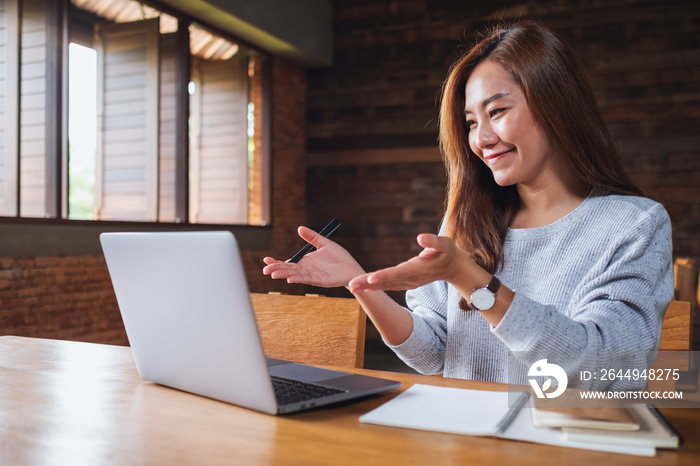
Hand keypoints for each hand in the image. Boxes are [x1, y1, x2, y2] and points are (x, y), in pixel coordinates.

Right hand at [262, 226, 364, 287]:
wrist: (352, 267)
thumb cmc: (339, 257)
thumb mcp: (324, 243)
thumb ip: (312, 237)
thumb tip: (299, 228)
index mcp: (305, 262)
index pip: (288, 263)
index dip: (276, 262)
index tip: (266, 259)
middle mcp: (307, 270)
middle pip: (288, 270)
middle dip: (277, 269)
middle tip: (265, 269)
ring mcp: (313, 276)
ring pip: (296, 275)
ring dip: (285, 275)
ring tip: (274, 274)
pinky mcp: (321, 281)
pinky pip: (308, 280)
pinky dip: (299, 279)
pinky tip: (290, 279)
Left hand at [348, 234, 463, 292]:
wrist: (452, 268)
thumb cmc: (448, 253)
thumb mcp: (444, 244)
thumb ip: (433, 241)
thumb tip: (420, 237)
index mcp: (418, 269)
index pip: (398, 273)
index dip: (384, 276)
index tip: (370, 278)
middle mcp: (410, 279)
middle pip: (386, 281)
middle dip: (368, 284)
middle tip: (350, 285)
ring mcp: (407, 282)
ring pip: (385, 285)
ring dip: (367, 286)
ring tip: (351, 287)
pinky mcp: (404, 282)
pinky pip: (387, 285)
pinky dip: (374, 287)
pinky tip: (362, 287)